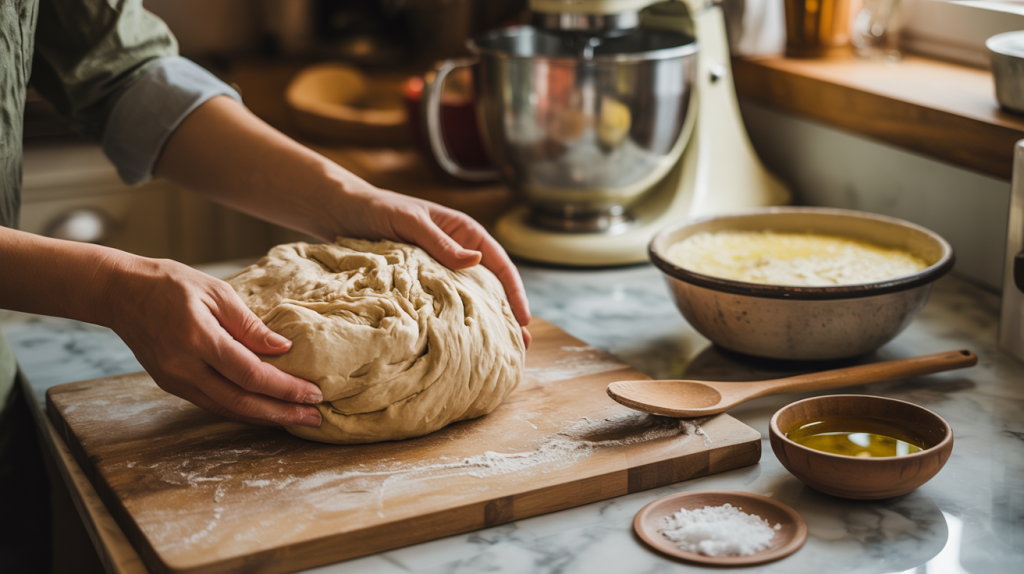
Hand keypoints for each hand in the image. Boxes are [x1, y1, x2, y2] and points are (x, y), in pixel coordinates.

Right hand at [101, 255, 323, 426]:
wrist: (119, 293)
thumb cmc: (169, 284)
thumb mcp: (216, 292)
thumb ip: (249, 324)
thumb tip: (282, 348)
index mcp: (198, 339)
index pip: (251, 375)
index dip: (285, 388)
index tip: (313, 393)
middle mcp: (185, 367)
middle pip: (241, 402)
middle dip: (281, 413)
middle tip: (314, 418)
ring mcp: (175, 380)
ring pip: (227, 409)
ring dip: (264, 417)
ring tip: (297, 418)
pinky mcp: (171, 384)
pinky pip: (213, 404)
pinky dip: (242, 410)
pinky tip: (265, 410)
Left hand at [332, 187, 532, 347]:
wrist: (342, 212)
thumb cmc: (378, 210)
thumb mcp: (411, 222)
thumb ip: (441, 242)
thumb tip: (476, 261)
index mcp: (464, 231)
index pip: (499, 263)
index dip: (514, 292)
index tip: (523, 319)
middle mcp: (457, 251)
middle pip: (491, 285)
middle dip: (506, 314)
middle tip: (519, 345)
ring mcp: (440, 268)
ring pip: (470, 297)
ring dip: (483, 322)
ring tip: (496, 351)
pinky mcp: (421, 282)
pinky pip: (444, 303)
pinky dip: (455, 321)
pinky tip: (459, 342)